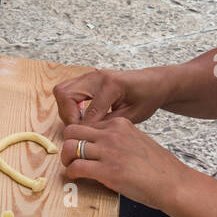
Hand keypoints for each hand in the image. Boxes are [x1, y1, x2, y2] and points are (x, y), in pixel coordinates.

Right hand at [53, 68, 169, 126]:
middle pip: (65, 95)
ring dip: (66, 109)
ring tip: (79, 122)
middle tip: (79, 130)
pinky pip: (68, 89)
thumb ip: (108, 124)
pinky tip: (81, 114)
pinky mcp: (88, 78)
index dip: (85, 130)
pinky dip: (69, 104)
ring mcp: (91, 75)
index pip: (88, 112)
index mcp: (111, 85)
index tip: (87, 140)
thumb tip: (88, 135)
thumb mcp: (132, 116)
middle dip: (68, 116)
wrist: (153, 83)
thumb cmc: (148, 97)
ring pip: (62, 91)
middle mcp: (97, 77)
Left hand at [60, 118, 184, 210]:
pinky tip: (77, 177)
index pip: (88, 123)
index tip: (81, 147)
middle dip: (67, 143)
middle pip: (72, 131)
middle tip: (70, 156)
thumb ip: (119, 140)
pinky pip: (76, 167)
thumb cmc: (158, 167)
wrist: (173, 183)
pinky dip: (71, 173)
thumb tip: (100, 148)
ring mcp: (108, 151)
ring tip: (71, 167)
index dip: (80, 136)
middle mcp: (111, 134)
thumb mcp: (138, 141)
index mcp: (120, 124)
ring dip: (66, 159)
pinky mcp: (106, 170)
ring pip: (69, 147)